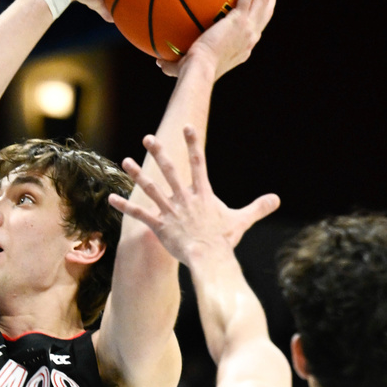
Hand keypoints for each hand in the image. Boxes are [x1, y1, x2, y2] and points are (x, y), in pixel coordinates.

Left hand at [108, 125, 279, 264]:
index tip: (187, 127)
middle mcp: (184, 199)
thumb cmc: (224, 241)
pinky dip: (124, 206)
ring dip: (137, 175)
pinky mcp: (159, 227)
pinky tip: (110, 198)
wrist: (210, 259)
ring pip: (151, 190)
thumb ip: (257, 208)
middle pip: (170, 171)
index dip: (193, 144)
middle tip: (147, 137)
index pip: (199, 163)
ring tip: (125, 161)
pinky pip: (139, 215)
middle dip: (159, 153)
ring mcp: (171, 212)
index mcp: (202, 194)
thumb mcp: (241, 221)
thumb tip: (276, 199)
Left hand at [157, 0, 276, 78]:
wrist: (199, 70)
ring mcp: (249, 27)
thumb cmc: (190, 72)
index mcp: (243, 47)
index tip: (257, 2)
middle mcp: (250, 37)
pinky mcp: (241, 19)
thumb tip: (157, 61)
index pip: (255, 27)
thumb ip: (172, 63)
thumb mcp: (184, 67)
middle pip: (267, 9)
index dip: (259, 13)